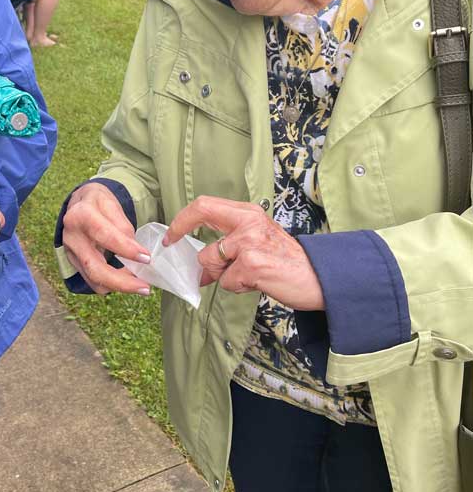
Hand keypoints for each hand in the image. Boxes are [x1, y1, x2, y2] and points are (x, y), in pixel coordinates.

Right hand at [61, 182, 151, 295]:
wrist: (78, 204)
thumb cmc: (97, 202)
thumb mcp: (111, 204)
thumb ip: (122, 226)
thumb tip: (135, 250)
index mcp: (81, 215)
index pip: (104, 235)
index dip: (126, 249)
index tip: (147, 258)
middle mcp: (72, 237)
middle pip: (95, 268)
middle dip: (122, 282)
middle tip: (145, 287)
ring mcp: (70, 253)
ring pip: (94, 280)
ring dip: (119, 286)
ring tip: (139, 285)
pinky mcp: (74, 263)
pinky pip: (93, 281)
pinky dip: (111, 284)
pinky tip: (126, 280)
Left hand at [163, 196, 324, 311]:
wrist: (319, 278)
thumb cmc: (287, 262)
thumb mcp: (258, 241)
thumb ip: (229, 245)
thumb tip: (200, 265)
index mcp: (249, 213)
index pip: (206, 203)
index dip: (183, 217)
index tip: (172, 233)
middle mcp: (248, 222)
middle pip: (201, 212)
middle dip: (180, 227)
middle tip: (172, 244)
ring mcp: (248, 242)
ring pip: (209, 260)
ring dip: (220, 274)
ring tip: (247, 276)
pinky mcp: (251, 264)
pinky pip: (226, 281)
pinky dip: (236, 287)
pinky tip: (256, 283)